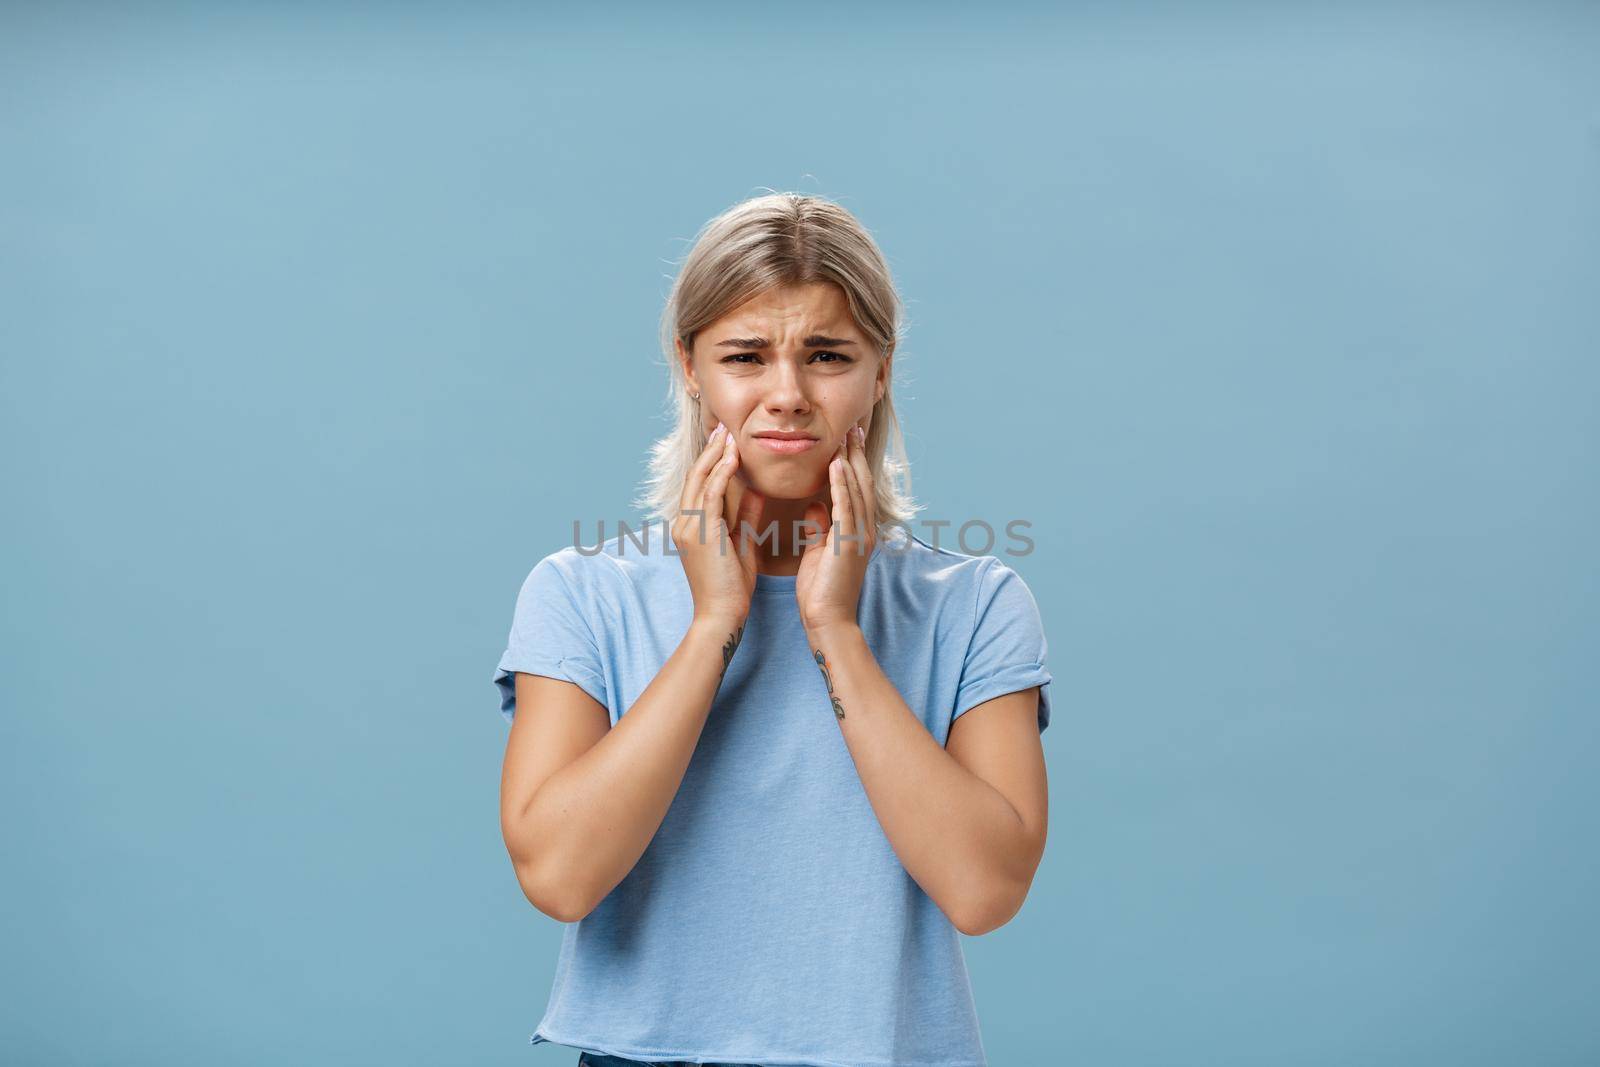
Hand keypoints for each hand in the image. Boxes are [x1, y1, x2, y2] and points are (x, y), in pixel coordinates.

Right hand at [671, 422, 765, 626]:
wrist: (722, 616)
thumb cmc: (733, 587)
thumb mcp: (741, 543)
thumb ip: (744, 516)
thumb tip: (755, 491)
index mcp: (691, 527)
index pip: (700, 485)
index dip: (712, 461)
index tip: (728, 442)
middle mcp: (683, 523)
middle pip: (695, 476)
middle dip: (711, 451)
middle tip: (725, 428)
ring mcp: (688, 527)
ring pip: (700, 480)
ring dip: (716, 455)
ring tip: (730, 434)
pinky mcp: (700, 532)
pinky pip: (710, 494)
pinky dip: (721, 472)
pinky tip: (734, 456)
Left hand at [796, 422, 876, 633]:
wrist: (827, 621)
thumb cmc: (821, 592)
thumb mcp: (819, 552)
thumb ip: (819, 528)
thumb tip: (815, 507)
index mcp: (857, 531)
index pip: (856, 489)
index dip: (852, 463)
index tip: (846, 439)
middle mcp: (864, 530)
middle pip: (862, 483)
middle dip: (857, 454)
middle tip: (852, 427)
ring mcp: (859, 536)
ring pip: (857, 490)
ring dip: (851, 460)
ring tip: (846, 435)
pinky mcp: (848, 543)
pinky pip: (846, 507)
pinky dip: (842, 484)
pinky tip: (836, 465)